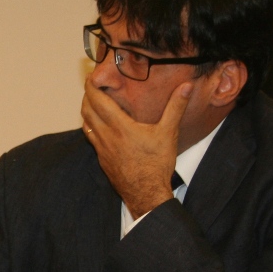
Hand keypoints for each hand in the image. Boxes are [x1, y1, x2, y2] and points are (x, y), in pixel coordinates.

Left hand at [81, 75, 191, 218]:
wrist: (146, 193)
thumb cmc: (157, 164)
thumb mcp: (169, 133)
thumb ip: (175, 107)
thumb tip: (186, 86)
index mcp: (120, 127)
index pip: (98, 102)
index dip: (91, 88)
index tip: (90, 78)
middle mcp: (106, 137)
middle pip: (87, 111)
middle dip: (87, 96)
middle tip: (91, 87)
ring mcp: (102, 149)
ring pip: (86, 125)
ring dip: (86, 111)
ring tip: (92, 102)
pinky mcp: (102, 159)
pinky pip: (91, 138)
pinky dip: (90, 127)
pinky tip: (98, 126)